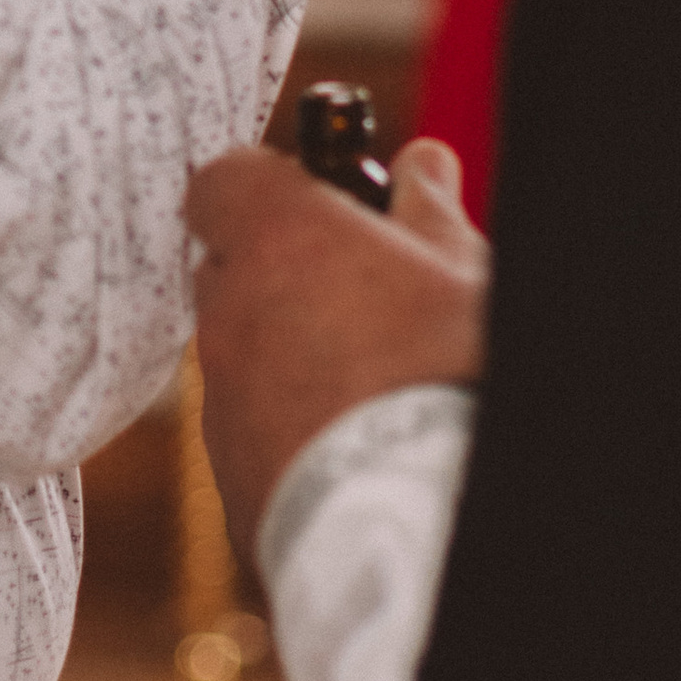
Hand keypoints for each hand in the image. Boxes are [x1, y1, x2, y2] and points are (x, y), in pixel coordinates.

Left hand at [189, 139, 489, 559]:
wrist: (416, 516)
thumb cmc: (444, 374)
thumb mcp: (460, 271)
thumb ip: (427, 210)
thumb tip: (421, 164)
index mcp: (275, 238)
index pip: (223, 181)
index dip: (268, 189)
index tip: (324, 205)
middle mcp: (228, 313)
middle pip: (228, 270)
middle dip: (280, 274)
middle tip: (359, 296)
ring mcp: (220, 402)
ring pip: (239, 356)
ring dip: (285, 355)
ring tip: (369, 386)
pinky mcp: (230, 481)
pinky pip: (248, 434)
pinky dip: (286, 429)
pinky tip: (352, 449)